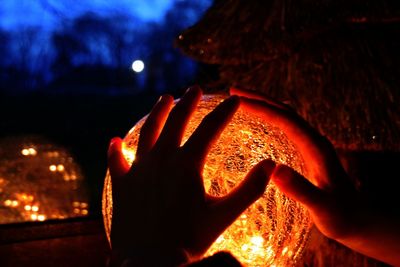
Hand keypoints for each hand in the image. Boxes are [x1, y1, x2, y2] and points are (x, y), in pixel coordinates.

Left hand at [108, 87, 274, 265]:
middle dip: (187, 102)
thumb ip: (250, 188)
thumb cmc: (189, 240)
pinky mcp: (122, 183)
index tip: (234, 101)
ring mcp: (139, 169)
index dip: (224, 113)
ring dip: (157, 112)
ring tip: (165, 98)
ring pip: (148, 131)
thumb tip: (272, 164)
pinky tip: (114, 140)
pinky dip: (115, 149)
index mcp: (187, 163)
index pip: (210, 128)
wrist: (149, 261)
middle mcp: (162, 158)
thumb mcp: (224, 214)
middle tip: (194, 89)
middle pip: (177, 121)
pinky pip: (115, 160)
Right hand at [233, 87, 399, 265]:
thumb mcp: (322, 207)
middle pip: (284, 111)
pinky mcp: (307, 153)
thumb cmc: (341, 216)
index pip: (286, 119)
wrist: (357, 220)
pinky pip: (286, 129)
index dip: (261, 107)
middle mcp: (314, 141)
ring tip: (242, 101)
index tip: (238, 100)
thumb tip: (274, 169)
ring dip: (264, 105)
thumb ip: (300, 189)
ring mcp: (311, 146)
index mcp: (316, 148)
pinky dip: (270, 119)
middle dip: (259, 98)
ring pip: (285, 117)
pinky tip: (259, 122)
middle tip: (234, 90)